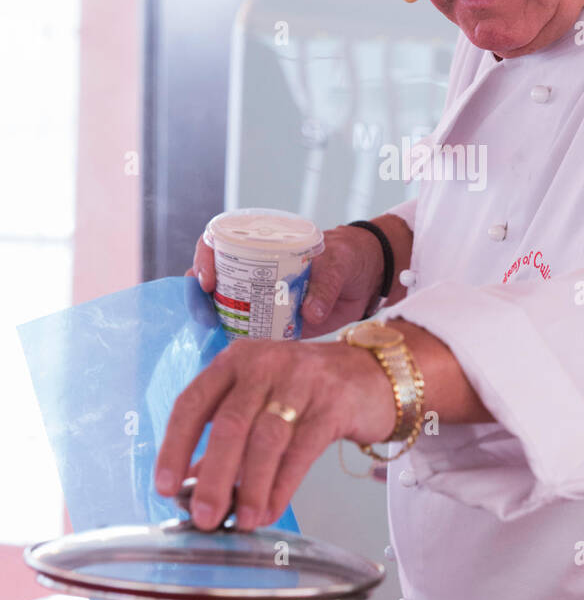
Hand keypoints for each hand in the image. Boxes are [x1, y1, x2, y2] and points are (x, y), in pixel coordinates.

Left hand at [154, 337, 395, 529]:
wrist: (372, 374)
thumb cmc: (308, 389)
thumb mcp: (260, 400)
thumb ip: (226, 437)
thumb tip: (192, 486)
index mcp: (235, 361)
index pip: (192, 403)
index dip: (175, 446)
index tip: (165, 486)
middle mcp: (265, 364)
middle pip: (229, 424)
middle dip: (214, 477)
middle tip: (204, 517)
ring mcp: (302, 379)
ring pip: (266, 439)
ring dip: (251, 487)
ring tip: (244, 521)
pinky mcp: (334, 402)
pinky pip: (303, 450)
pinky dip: (283, 485)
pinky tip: (272, 509)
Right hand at [185, 223, 384, 337]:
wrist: (369, 280)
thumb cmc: (350, 258)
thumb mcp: (339, 263)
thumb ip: (326, 284)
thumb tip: (310, 312)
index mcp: (263, 245)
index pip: (218, 243)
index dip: (204, 259)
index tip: (209, 282)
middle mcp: (253, 270)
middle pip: (210, 279)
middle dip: (199, 297)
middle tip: (206, 316)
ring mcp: (260, 298)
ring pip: (222, 307)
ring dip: (212, 321)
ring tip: (213, 336)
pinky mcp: (272, 324)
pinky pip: (245, 332)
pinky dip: (234, 343)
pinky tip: (229, 356)